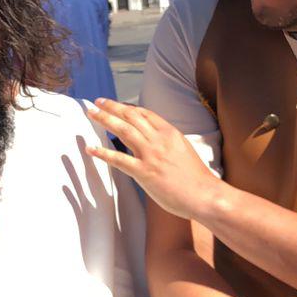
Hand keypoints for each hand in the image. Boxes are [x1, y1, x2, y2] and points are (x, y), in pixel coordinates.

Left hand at [84, 99, 222, 221]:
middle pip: (131, 117)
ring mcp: (151, 155)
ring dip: (105, 119)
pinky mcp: (144, 172)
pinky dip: (103, 153)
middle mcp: (159, 140)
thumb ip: (168, 144)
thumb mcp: (184, 151)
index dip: (128, 107)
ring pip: (123, 130)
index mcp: (170, 133)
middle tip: (97, 102)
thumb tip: (155, 143)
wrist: (205, 194)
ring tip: (91, 113)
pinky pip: (119, 159)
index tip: (117, 105)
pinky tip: (91, 148)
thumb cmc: (197, 178)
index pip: (145, 113)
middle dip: (112, 107)